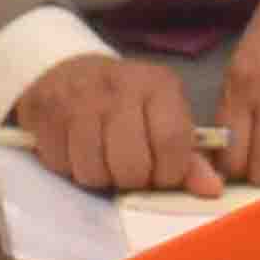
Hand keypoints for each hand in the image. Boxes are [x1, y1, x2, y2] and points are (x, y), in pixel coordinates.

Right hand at [9, 49, 210, 196]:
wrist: (66, 69)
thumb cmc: (125, 101)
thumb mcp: (163, 116)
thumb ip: (189, 156)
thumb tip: (212, 190)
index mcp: (158, 84)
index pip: (171, 142)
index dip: (169, 173)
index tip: (163, 175)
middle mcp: (119, 87)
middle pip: (131, 167)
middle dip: (133, 179)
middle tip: (130, 167)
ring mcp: (80, 100)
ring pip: (94, 172)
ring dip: (100, 177)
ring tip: (103, 158)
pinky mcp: (46, 114)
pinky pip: (62, 166)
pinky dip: (70, 167)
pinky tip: (77, 149)